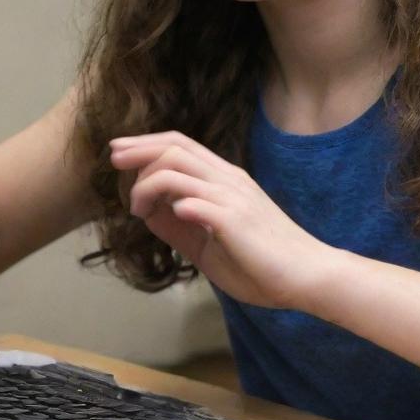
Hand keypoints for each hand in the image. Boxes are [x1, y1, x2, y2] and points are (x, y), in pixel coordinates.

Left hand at [109, 131, 327, 309]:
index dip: (146, 143)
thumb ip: (180, 225)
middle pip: (175, 147)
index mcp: (225, 180)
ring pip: (178, 169)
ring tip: (135, 206)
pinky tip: (159, 217)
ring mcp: (232, 197)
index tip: (119, 151)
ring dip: (146, 184)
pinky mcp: (234, 220)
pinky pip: (196, 202)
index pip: (181, 145)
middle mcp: (228, 180)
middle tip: (111, 159)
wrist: (307, 276)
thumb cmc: (262, 262)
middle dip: (137, 150)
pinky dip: (172, 205)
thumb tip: (148, 213)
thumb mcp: (210, 241)